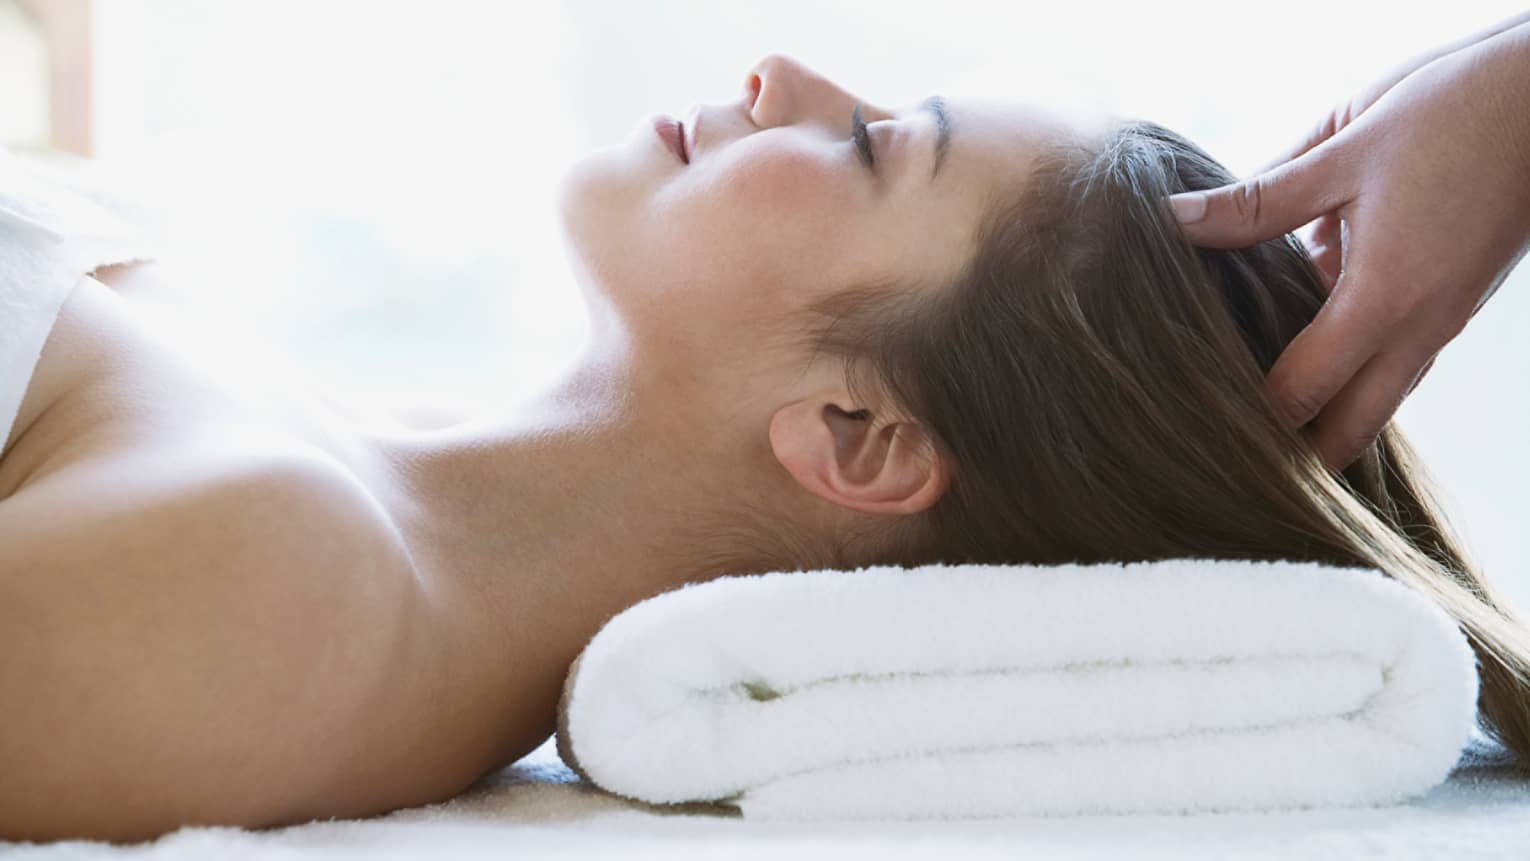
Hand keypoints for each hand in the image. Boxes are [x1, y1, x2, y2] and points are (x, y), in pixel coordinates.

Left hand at [1169, 20, 1529, 470]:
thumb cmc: (1456, 111)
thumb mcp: (1344, 148)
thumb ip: (1256, 201)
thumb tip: (1172, 221)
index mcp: (1386, 297)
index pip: (1302, 394)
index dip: (1248, 421)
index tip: (1194, 427)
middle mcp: (1421, 327)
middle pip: (1350, 431)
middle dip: (1294, 457)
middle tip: (1226, 458)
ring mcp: (1443, 321)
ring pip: (1377, 402)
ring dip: (1324, 419)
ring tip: (1249, 421)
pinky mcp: (1452, 304)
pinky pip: (1395, 364)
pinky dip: (1350, 375)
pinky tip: (1297, 349)